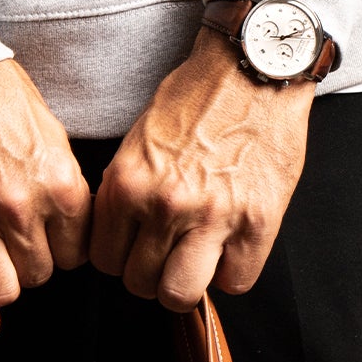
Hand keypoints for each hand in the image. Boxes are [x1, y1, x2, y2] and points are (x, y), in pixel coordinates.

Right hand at [0, 59, 92, 334]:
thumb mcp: (49, 135)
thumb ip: (61, 186)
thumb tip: (69, 226)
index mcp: (59, 183)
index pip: (75, 255)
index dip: (59, 249)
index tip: (47, 241)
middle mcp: (22, 208)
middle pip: (40, 275)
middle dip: (29, 261)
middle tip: (12, 239)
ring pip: (6, 289)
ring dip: (1, 278)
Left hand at [90, 26, 313, 311]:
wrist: (253, 67)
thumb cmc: (198, 97)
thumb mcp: (139, 140)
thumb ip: (126, 191)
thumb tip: (121, 237)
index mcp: (129, 183)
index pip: (105, 260)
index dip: (121, 259)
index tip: (136, 249)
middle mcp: (166, 205)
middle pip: (141, 284)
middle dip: (152, 275)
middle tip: (169, 255)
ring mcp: (212, 217)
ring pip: (181, 293)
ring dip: (188, 283)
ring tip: (197, 259)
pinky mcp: (256, 222)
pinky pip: (235, 282)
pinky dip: (232, 273)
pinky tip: (231, 250)